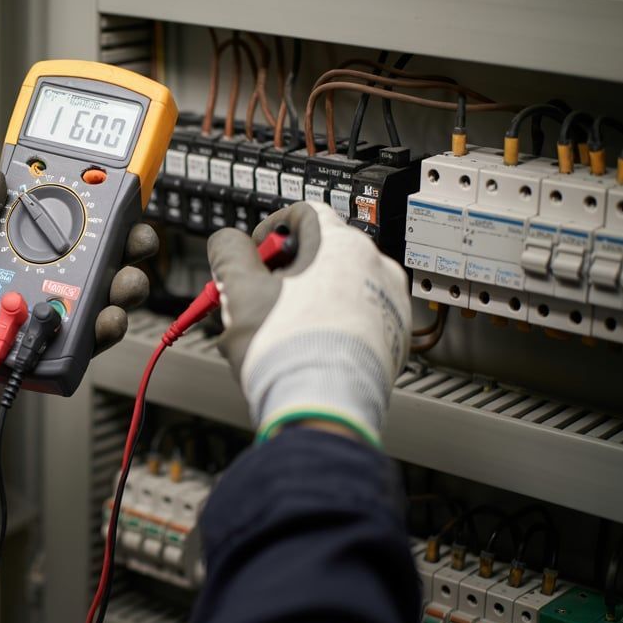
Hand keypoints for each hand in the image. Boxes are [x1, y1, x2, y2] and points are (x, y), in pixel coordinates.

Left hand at [0, 167, 158, 453]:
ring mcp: (32, 317)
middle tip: (136, 240)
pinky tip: (109, 320)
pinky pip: (77, 342)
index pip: (48, 221)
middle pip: (84, 259)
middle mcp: (21, 281)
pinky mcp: (37, 353)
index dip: (84, 207)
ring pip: (90, 299)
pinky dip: (100, 331)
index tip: (111, 193)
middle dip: (118, 247)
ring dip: (118, 287)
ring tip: (127, 283)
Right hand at [206, 202, 409, 446]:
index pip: (301, 214)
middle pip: (320, 253)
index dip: (268, 233)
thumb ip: (227, 252)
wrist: (324, 408)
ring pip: (340, 286)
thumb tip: (227, 242)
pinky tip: (310, 347)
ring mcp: (390, 302)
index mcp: (340, 245)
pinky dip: (334, 324)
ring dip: (310, 298)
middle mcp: (375, 266)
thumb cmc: (286, 351)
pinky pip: (359, 316)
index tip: (253, 258)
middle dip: (286, 273)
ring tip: (284, 330)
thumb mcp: (237, 290)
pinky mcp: (395, 336)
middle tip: (260, 299)